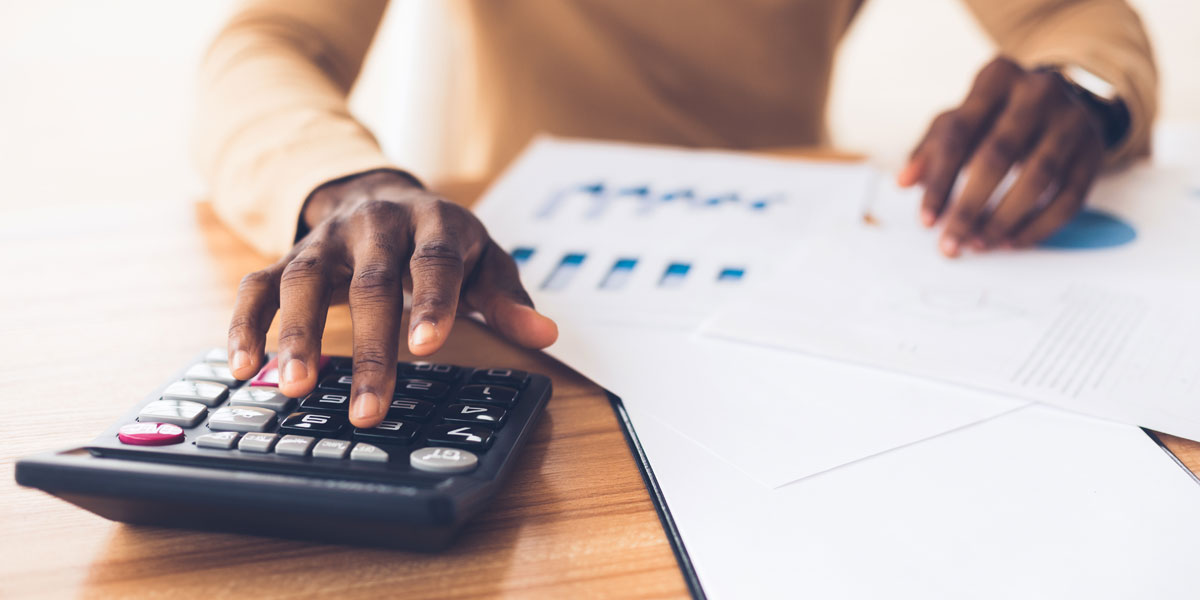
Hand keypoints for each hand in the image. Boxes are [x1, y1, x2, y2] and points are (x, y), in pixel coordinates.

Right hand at [226, 170, 557, 426]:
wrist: (381, 193)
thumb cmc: (441, 241)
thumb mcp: (484, 260)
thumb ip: (506, 298)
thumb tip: (545, 335)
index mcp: (433, 224)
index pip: (433, 261)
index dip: (431, 302)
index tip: (427, 346)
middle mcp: (376, 225)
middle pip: (371, 283)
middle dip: (370, 348)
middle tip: (367, 407)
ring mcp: (327, 240)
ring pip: (304, 280)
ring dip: (297, 334)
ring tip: (295, 387)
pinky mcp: (288, 255)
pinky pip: (258, 284)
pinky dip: (246, 322)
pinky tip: (243, 366)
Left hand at [897, 57, 1105, 256]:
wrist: (1064, 98)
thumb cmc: (997, 113)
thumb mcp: (961, 118)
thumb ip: (931, 148)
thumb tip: (904, 182)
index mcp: (996, 77)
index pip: (959, 134)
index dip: (940, 181)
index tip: (926, 222)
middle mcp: (1039, 91)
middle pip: (998, 156)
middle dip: (970, 206)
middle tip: (951, 243)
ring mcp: (1072, 120)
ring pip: (1038, 178)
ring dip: (1005, 219)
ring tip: (980, 244)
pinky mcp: (1094, 150)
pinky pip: (1070, 197)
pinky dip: (1041, 225)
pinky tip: (1013, 242)